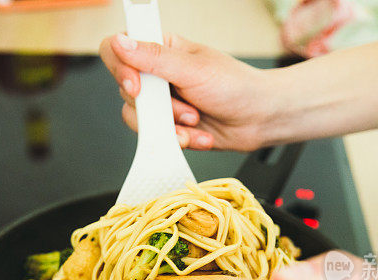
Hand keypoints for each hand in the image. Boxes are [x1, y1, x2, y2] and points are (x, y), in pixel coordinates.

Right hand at [99, 33, 283, 150]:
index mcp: (162, 49)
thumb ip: (154, 58)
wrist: (260, 119)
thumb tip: (120, 42)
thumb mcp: (193, 69)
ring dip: (169, 125)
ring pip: (137, 118)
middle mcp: (157, 75)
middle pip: (126, 91)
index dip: (120, 69)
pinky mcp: (168, 126)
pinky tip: (199, 135)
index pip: (118, 50)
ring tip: (195, 121)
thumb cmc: (236, 86)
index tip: (138, 86)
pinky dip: (178, 139)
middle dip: (159, 106)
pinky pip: (155, 137)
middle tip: (187, 107)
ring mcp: (162, 103)